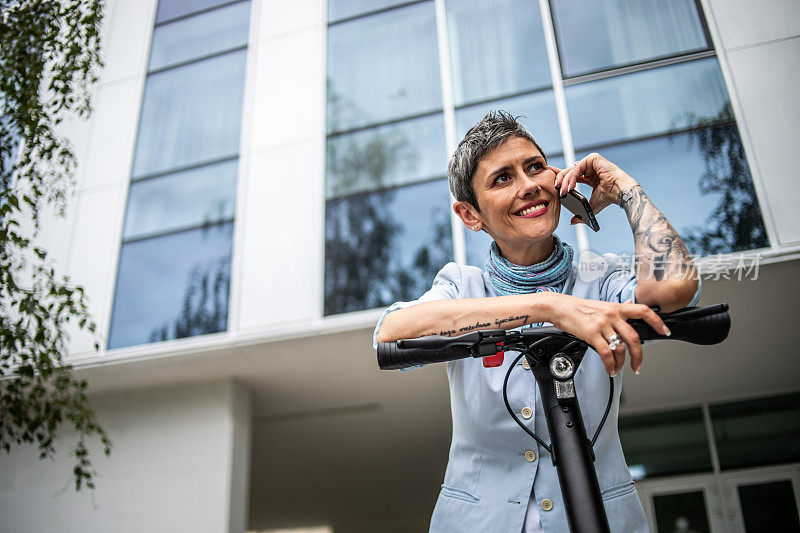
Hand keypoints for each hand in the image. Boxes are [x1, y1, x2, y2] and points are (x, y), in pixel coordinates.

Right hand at [548, 294, 669, 374]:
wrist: (560, 307)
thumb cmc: (579, 308)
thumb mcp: (602, 305)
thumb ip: (617, 309)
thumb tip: (630, 307)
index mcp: (617, 307)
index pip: (643, 311)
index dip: (657, 321)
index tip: (664, 331)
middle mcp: (612, 315)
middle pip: (634, 338)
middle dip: (639, 355)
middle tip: (638, 365)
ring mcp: (602, 325)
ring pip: (621, 348)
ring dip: (622, 363)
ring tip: (619, 369)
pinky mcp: (591, 334)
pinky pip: (606, 353)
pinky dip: (610, 364)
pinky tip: (610, 369)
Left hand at [549, 153, 637, 224]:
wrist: (619, 192)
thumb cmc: (608, 197)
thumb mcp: (590, 206)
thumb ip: (581, 213)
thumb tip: (573, 222)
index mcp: (588, 176)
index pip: (570, 174)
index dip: (560, 176)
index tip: (549, 177)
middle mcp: (589, 168)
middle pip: (568, 171)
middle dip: (560, 180)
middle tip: (555, 188)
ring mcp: (591, 162)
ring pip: (571, 170)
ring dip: (565, 181)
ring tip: (563, 191)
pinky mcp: (593, 158)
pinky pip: (577, 167)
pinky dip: (572, 177)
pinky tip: (570, 186)